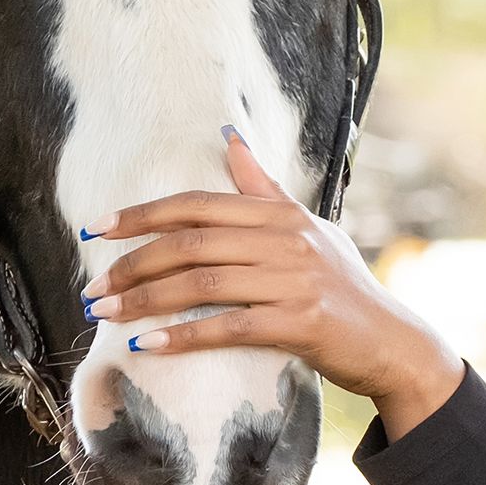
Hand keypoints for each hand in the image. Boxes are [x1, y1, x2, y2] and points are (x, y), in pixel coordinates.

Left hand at [83, 131, 465, 438]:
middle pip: (191, 243)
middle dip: (133, 264)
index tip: (98, 228)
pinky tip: (148, 345)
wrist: (392, 343)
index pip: (198, 205)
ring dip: (146, 300)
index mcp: (281, 216)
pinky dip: (183, 336)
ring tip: (106, 315)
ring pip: (203, 284)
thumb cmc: (344, 288)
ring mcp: (295, 281)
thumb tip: (229, 139)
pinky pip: (228, 327)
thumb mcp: (309, 230)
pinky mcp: (301, 323)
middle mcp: (287, 240)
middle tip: (93, 288)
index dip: (143, 214)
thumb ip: (264, 190)